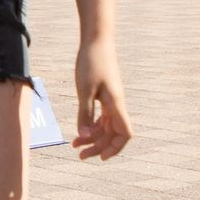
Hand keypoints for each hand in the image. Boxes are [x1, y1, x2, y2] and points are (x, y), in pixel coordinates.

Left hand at [72, 38, 131, 160]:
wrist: (96, 42)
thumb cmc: (91, 64)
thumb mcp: (84, 90)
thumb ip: (84, 114)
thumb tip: (84, 136)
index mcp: (116, 105)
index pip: (124, 134)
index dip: (115, 148)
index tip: (100, 157)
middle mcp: (117, 105)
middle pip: (113, 134)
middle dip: (98, 147)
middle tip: (80, 156)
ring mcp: (112, 100)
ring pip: (106, 127)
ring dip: (93, 138)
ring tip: (75, 146)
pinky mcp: (105, 95)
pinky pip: (102, 117)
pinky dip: (92, 126)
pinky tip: (79, 131)